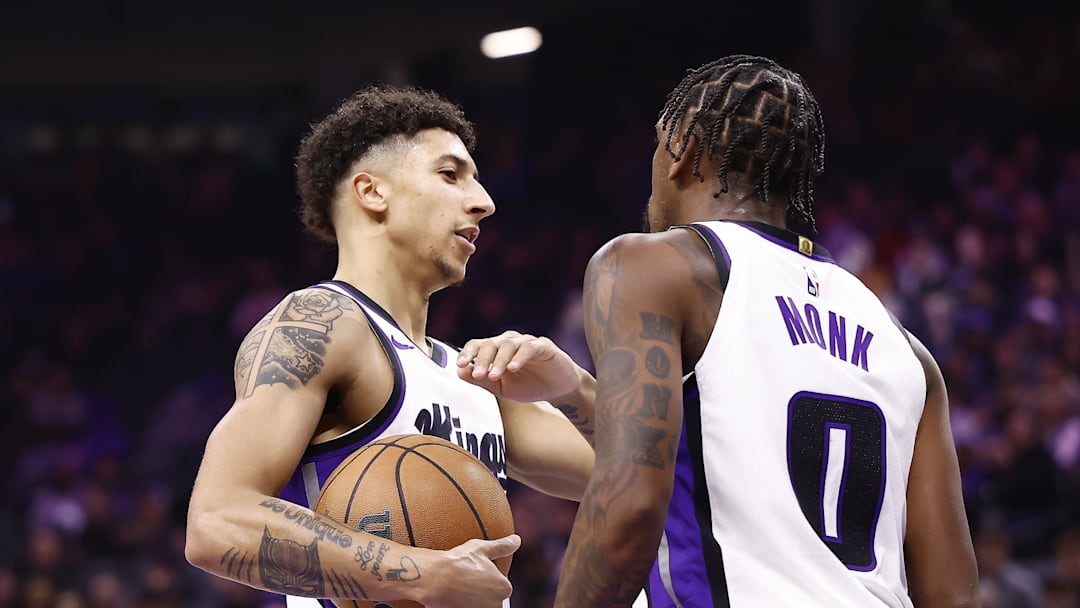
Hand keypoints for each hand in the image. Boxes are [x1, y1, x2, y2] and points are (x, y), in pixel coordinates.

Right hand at [420, 534, 519, 607]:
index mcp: (503, 587)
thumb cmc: (458, 562)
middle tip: (465, 583)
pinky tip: (453, 598)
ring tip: (458, 590)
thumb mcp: (481, 548)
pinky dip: (461, 604)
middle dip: (480, 593)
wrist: (434, 578)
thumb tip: (516, 540)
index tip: (474, 576)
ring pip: (479, 606)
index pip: (500, 587)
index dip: (486, 580)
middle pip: (490, 599)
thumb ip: (502, 546)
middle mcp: (496, 604)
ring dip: (471, 601)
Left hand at [457, 331, 585, 402]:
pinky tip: (513, 368)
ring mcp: (526, 342)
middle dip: (482, 359)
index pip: (478, 345)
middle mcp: (509, 342)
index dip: (467, 353)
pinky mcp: (543, 346)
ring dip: (499, 360)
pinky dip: (519, 357)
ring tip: (494, 375)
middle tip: (478, 375)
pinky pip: (529, 347)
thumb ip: (482, 380)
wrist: (558, 390)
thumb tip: (460, 372)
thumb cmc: (529, 386)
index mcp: (496, 350)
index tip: (460, 365)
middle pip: (491, 343)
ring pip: (508, 344)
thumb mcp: (501, 388)